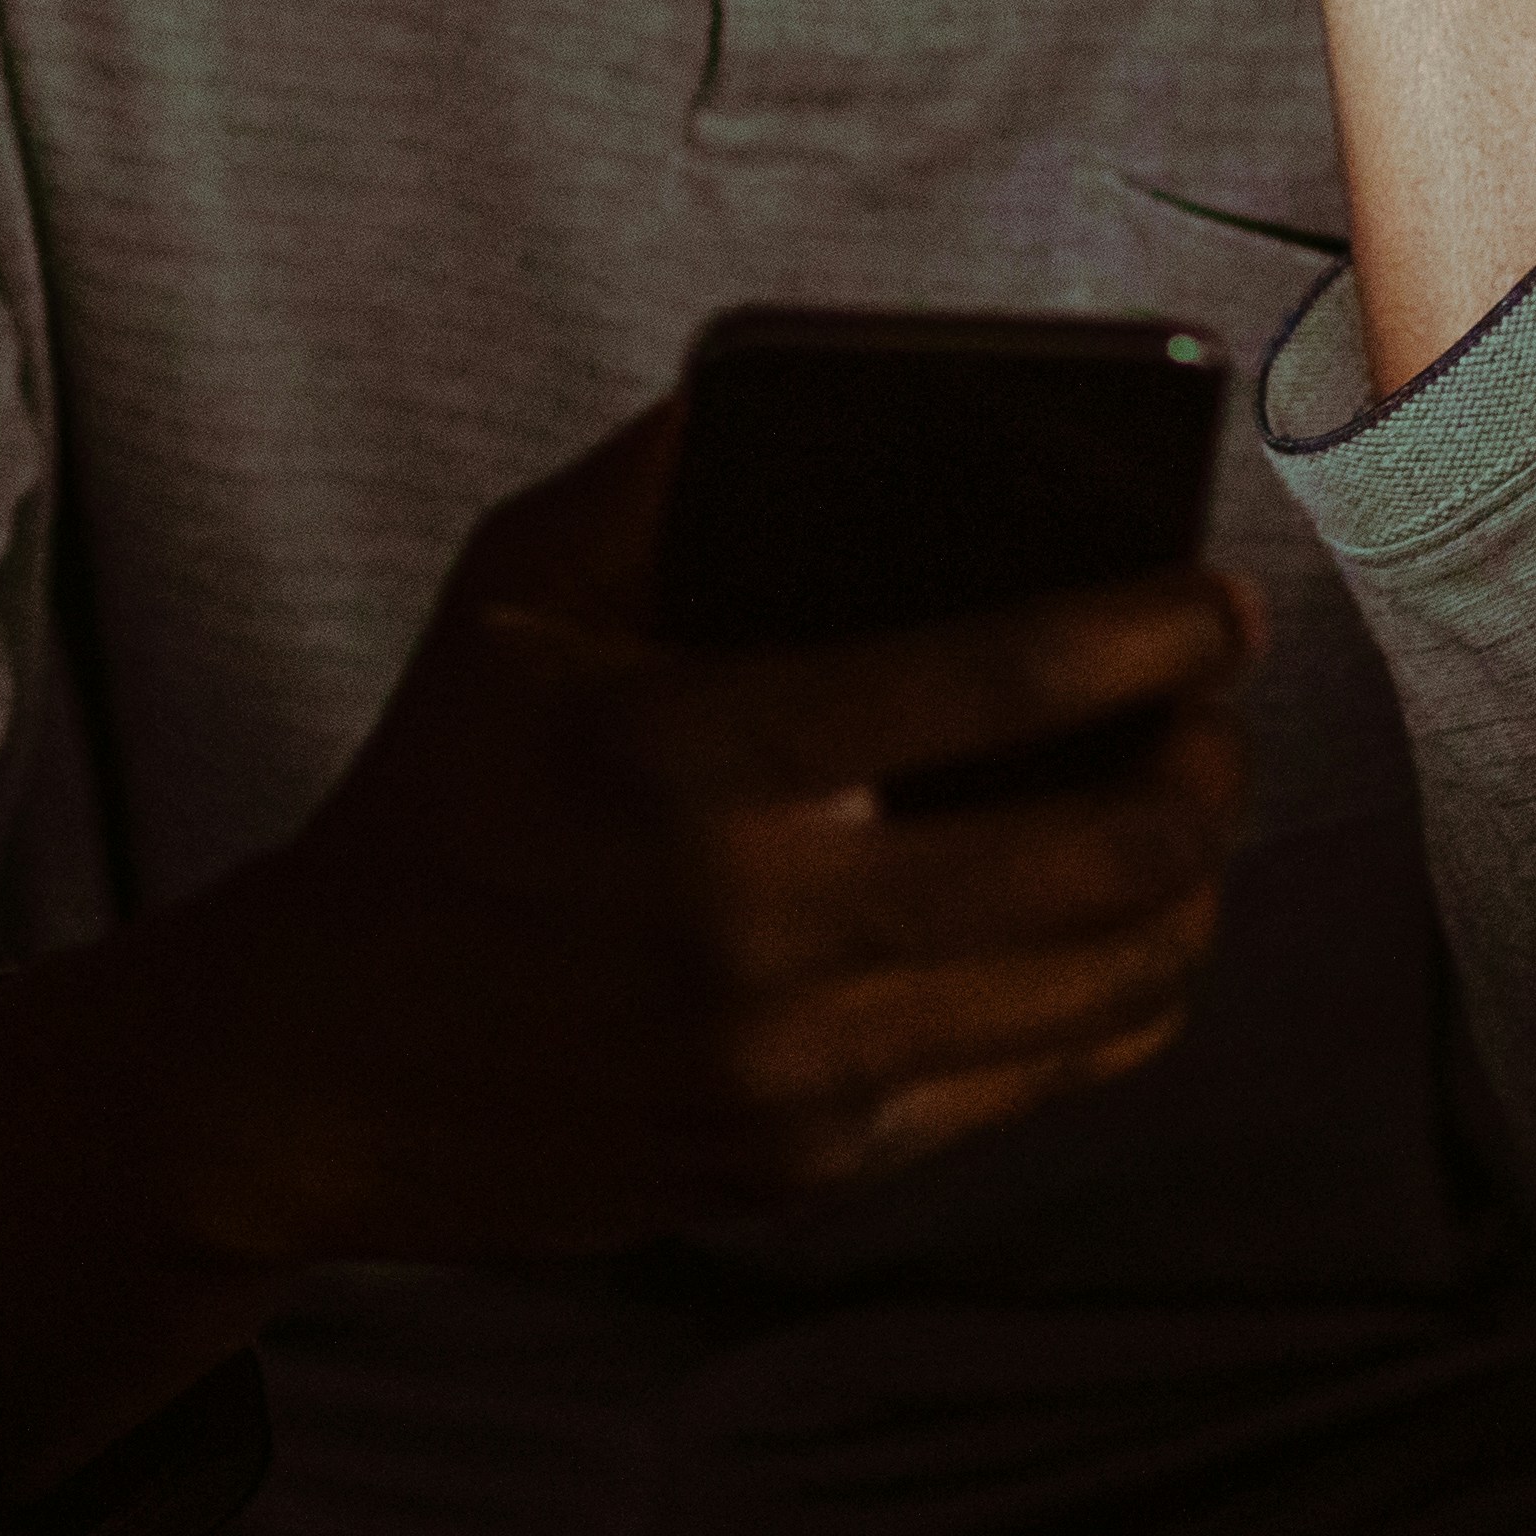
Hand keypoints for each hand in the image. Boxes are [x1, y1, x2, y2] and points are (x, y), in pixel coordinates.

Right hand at [186, 398, 1257, 1262]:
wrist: (315, 1064)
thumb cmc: (432, 798)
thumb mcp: (509, 595)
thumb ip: (659, 469)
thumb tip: (805, 372)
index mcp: (689, 757)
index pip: (995, 681)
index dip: (1151, 630)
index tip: (1218, 596)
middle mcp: (757, 927)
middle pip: (1103, 852)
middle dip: (1210, 760)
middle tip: (1220, 704)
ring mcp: (794, 1068)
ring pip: (1106, 984)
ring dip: (1194, 883)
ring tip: (1197, 808)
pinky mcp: (809, 1163)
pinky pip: (1038, 1081)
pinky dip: (1121, 998)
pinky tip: (1136, 930)